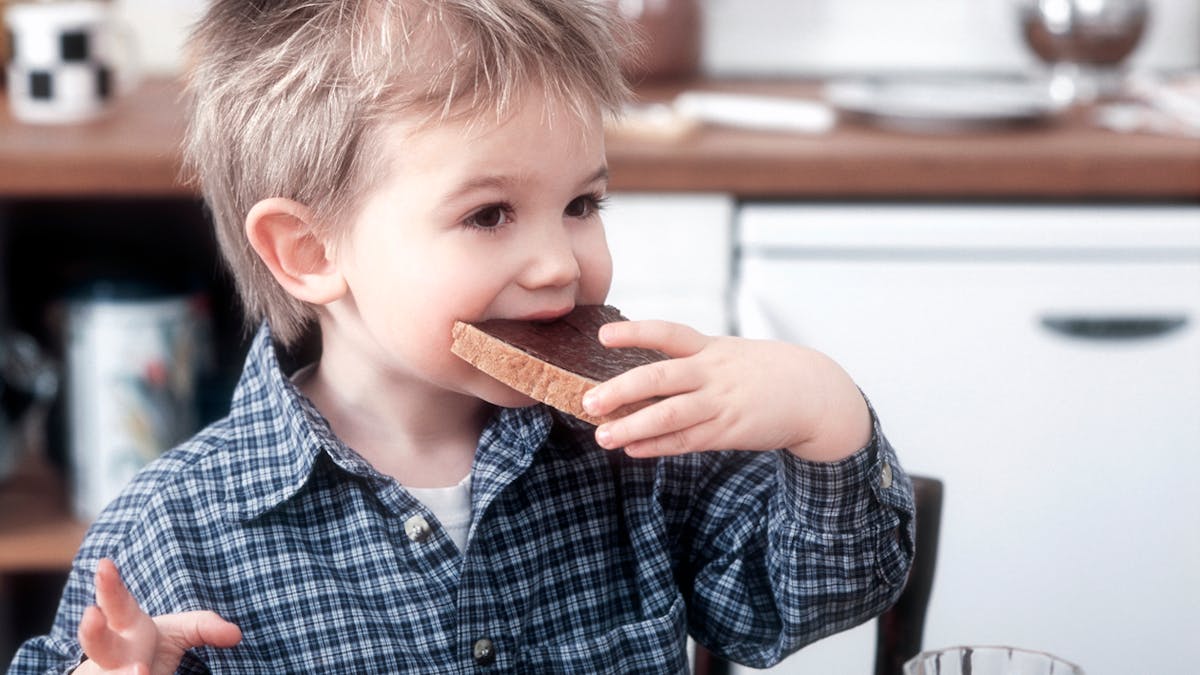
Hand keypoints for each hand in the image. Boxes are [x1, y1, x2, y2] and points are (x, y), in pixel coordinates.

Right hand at [75, 558, 241, 674]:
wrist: (134, 671)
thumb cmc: (152, 647)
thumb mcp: (179, 632)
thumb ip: (205, 627)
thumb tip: (236, 634)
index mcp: (125, 626)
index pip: (117, 601)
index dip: (109, 584)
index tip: (106, 563)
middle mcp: (110, 653)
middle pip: (98, 642)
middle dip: (94, 631)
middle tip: (93, 615)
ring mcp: (105, 673)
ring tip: (140, 671)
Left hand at [581, 320, 871, 461]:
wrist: (814, 393)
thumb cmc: (762, 372)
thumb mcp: (728, 354)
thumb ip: (690, 361)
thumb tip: (642, 375)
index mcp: (710, 348)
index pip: (667, 333)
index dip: (635, 333)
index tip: (604, 336)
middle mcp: (712, 373)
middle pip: (660, 378)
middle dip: (621, 389)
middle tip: (589, 400)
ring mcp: (721, 404)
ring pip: (670, 416)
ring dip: (633, 427)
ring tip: (604, 436)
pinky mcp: (730, 432)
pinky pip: (688, 441)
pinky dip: (658, 446)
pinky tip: (634, 450)